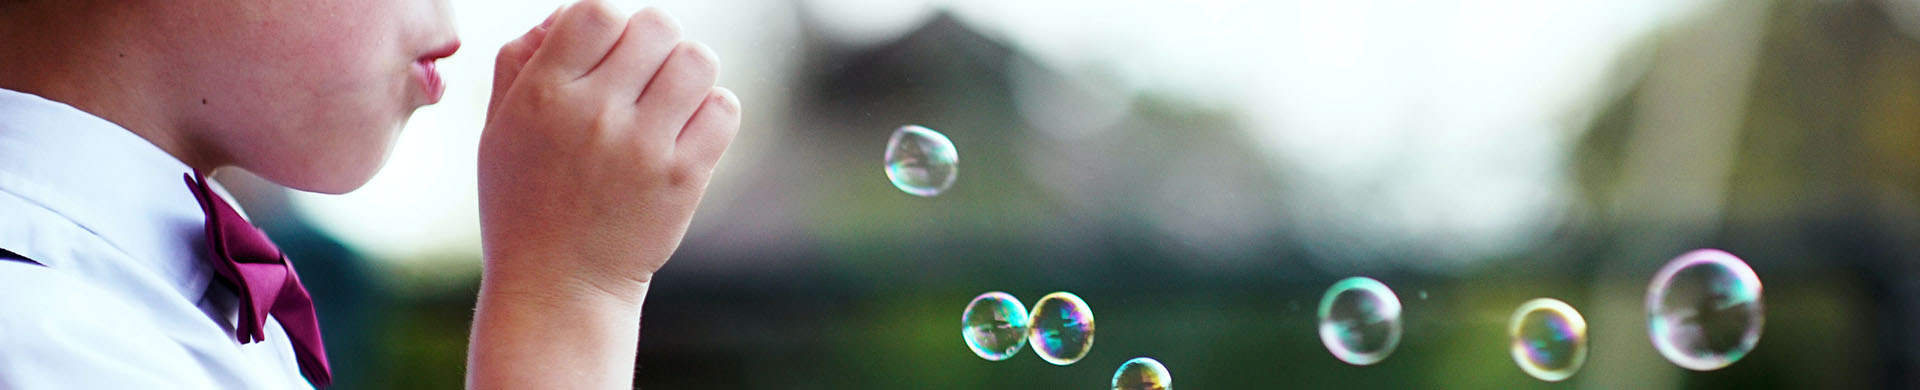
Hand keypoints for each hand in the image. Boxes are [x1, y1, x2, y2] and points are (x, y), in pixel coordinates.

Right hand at [478, 0, 739, 300]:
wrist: (559, 287)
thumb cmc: (524, 202)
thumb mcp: (497, 129)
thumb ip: (519, 61)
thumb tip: (565, 15)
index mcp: (543, 95)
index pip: (596, 11)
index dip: (611, 22)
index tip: (608, 53)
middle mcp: (594, 114)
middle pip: (657, 26)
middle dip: (654, 43)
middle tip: (643, 78)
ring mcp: (643, 147)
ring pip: (697, 60)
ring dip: (687, 72)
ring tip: (668, 100)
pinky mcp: (683, 177)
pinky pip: (723, 108)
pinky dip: (712, 110)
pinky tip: (686, 130)